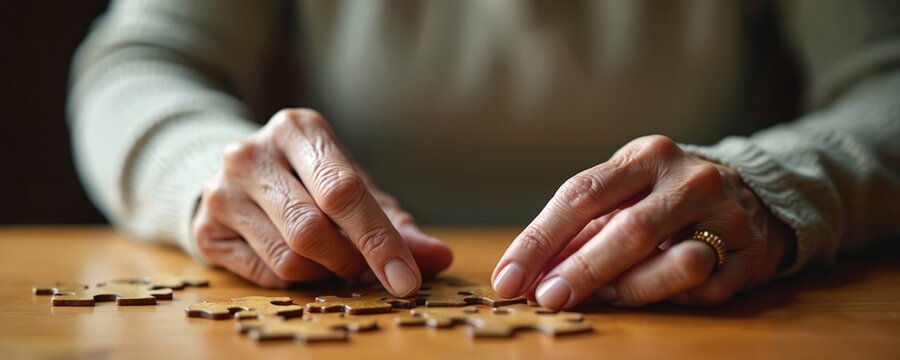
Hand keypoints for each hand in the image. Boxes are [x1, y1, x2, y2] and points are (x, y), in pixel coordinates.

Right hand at [192, 109, 451, 295]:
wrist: (239, 177)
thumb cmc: (310, 182)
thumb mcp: (354, 190)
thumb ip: (396, 224)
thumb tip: (439, 258)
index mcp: (298, 129)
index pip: (343, 191)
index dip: (378, 240)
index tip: (406, 279)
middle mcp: (252, 152)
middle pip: (312, 229)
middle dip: (350, 260)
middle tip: (367, 271)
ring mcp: (221, 189)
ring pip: (289, 257)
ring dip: (324, 272)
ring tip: (332, 260)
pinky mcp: (206, 227)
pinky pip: (266, 273)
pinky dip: (297, 279)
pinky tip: (301, 261)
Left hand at [491, 135, 793, 307]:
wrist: (757, 196)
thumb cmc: (666, 199)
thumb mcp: (624, 196)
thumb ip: (579, 230)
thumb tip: (526, 273)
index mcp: (646, 156)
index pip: (581, 193)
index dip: (539, 239)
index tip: (508, 276)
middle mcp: (689, 178)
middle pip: (628, 228)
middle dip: (580, 270)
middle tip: (545, 298)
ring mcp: (727, 215)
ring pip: (677, 263)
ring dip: (630, 288)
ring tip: (605, 296)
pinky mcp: (753, 254)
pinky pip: (706, 288)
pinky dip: (672, 297)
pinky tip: (658, 293)